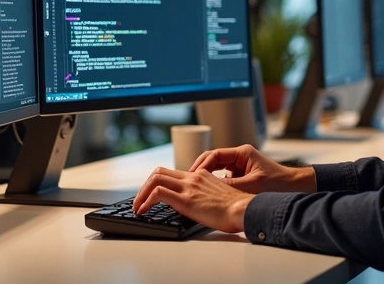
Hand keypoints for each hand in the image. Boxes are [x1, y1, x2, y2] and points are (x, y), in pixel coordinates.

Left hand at [132, 167, 253, 232]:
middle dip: (145, 186)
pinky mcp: (186, 199)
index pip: (172, 173)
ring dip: (141, 193)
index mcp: (201, 176)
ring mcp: (189, 187)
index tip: (152, 196)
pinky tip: (143, 211)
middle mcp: (193, 177)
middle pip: (159, 171)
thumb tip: (199, 206)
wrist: (245, 210)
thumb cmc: (237, 209)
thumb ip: (206, 195)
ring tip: (138, 207)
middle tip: (140, 200)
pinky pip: (158, 193)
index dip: (157, 182)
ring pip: (155, 178)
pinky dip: (145, 201)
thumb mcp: (219, 197)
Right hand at [189, 144, 315, 193]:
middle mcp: (240, 156)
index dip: (201, 164)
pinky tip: (210, 193)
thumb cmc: (279, 184)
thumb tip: (210, 188)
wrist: (295, 187)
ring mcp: (241, 165)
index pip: (214, 154)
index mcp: (242, 153)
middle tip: (188, 180)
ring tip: (196, 187)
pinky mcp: (242, 175)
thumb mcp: (252, 185)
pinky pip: (224, 177)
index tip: (193, 175)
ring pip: (217, 168)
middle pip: (213, 160)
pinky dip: (216, 183)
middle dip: (200, 170)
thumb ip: (231, 186)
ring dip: (207, 177)